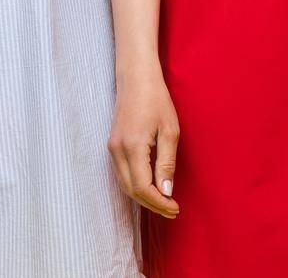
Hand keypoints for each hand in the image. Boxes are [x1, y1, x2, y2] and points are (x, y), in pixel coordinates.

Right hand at [108, 63, 179, 218]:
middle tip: (172, 210)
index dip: (159, 203)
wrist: (135, 78)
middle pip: (131, 190)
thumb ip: (166, 163)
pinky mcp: (112, 145)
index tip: (176, 208)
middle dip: (152, 204)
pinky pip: (122, 174)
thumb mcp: (169, 131)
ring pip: (124, 184)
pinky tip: (151, 186)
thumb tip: (166, 191)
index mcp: (132, 146)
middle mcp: (117, 150)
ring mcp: (112, 147)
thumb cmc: (156, 100)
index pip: (143, 187)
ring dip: (143, 197)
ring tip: (164, 201)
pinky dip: (135, 185)